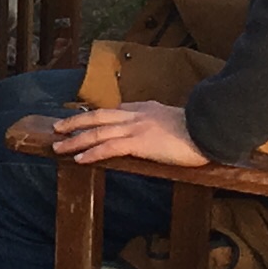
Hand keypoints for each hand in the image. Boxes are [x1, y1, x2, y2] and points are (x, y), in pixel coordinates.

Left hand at [49, 98, 203, 170]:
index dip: (95, 116)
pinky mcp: (140, 143)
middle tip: (56, 127)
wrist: (211, 129)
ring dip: (75, 140)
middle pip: (98, 116)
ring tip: (58, 147)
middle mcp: (137, 115)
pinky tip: (79, 159)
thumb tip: (154, 128)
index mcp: (145, 109)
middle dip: (75, 122)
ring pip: (98, 131)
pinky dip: (92, 153)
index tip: (81, 120)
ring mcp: (137, 128)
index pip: (115, 110)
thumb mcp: (176, 120)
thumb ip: (161, 120)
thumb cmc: (200, 130)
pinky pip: (109, 147)